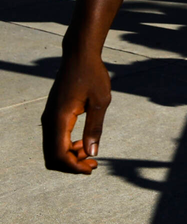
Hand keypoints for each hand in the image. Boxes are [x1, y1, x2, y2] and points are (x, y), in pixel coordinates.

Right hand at [41, 52, 111, 173]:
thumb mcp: (100, 101)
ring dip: (70, 156)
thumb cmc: (93, 75)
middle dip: (71, 164)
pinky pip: (55, 138)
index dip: (73, 166)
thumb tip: (92, 153)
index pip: (59, 154)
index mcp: (60, 119)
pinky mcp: (54, 114)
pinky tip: (84, 142)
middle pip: (52, 156)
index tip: (91, 168)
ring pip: (53, 148)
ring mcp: (50, 117)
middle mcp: (49, 120)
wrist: (80, 55)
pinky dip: (67, 146)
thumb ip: (95, 127)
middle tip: (93, 164)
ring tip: (90, 154)